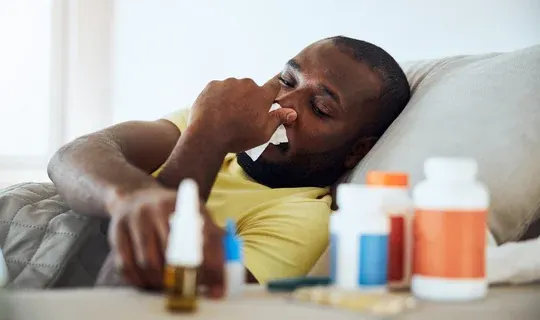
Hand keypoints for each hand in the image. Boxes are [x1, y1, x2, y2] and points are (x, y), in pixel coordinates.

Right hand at [106, 187, 224, 296]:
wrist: (133, 194)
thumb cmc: (170, 211)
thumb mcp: (194, 213)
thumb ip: (212, 236)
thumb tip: (224, 273)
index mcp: (186, 204)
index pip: (204, 237)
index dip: (212, 266)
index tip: (215, 287)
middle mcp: (160, 207)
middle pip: (174, 253)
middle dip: (183, 278)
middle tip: (188, 290)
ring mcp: (136, 219)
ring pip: (148, 262)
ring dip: (159, 282)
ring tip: (166, 287)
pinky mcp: (117, 231)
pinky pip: (125, 265)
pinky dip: (137, 280)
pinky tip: (146, 282)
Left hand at [187, 76, 296, 152]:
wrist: (207, 135)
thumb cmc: (238, 136)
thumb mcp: (263, 133)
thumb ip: (278, 119)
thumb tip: (293, 112)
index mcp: (261, 95)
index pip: (274, 85)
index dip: (272, 92)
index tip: (268, 100)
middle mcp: (246, 84)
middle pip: (252, 88)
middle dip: (249, 98)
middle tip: (242, 115)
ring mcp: (228, 83)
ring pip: (234, 88)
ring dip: (233, 97)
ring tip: (226, 115)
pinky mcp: (212, 85)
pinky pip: (219, 89)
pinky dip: (218, 97)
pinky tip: (215, 111)